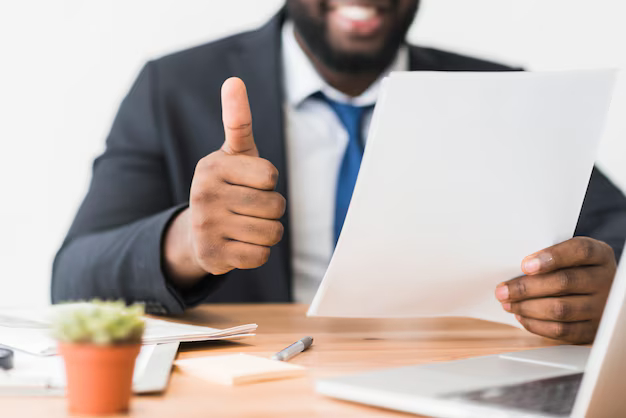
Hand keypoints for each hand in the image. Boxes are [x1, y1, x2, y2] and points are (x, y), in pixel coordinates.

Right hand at [164, 77, 285, 284]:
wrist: (198, 231)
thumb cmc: (228, 185)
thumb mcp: (234, 153)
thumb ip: (238, 120)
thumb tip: (234, 80)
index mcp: (213, 166)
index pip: (270, 177)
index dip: (268, 182)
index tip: (251, 182)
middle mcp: (204, 194)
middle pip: (274, 206)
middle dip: (271, 210)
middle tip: (249, 208)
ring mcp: (206, 226)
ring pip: (271, 233)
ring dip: (268, 232)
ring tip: (247, 226)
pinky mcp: (212, 256)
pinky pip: (260, 256)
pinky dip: (257, 252)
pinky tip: (240, 244)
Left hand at [495, 237, 616, 342]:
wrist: (602, 292)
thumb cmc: (576, 270)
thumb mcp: (570, 256)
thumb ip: (549, 257)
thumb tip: (518, 270)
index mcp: (599, 255)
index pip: (579, 251)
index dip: (551, 257)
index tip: (525, 265)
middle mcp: (605, 280)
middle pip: (564, 282)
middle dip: (526, 288)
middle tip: (502, 291)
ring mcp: (602, 307)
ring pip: (560, 309)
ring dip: (527, 308)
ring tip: (508, 304)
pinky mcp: (593, 330)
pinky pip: (562, 331)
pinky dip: (537, 325)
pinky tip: (522, 317)